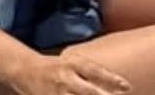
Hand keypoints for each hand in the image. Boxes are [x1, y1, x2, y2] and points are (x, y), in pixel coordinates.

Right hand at [6, 52, 130, 94]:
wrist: (26, 70)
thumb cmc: (57, 68)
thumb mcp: (74, 63)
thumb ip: (94, 73)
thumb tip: (122, 87)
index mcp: (72, 64)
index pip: (95, 71)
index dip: (112, 79)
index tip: (128, 87)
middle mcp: (65, 78)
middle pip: (89, 91)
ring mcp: (56, 92)